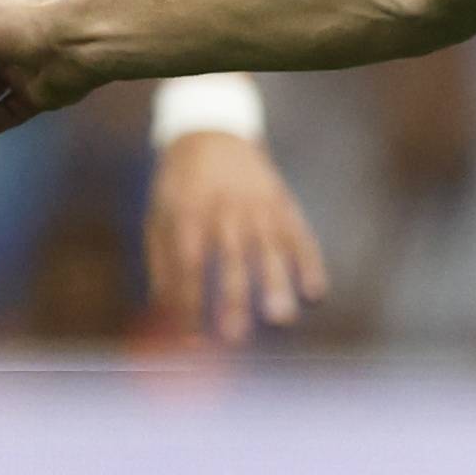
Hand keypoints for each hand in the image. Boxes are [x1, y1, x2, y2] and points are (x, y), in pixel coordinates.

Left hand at [144, 124, 326, 340]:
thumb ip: (162, 267)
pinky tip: (316, 293)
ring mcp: (259, 207)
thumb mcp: (160, 218)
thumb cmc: (180, 189)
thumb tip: (163, 320)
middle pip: (230, 258)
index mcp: (187, 214)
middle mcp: (225, 210)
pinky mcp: (284, 205)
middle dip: (233, 299)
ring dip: (276, 284)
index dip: (189, 304)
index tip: (190, 341)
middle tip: (235, 338)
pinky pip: (301, 236)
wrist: (213, 134)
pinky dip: (310, 264)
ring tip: (281, 319)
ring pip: (271, 249)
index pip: (187, 265)